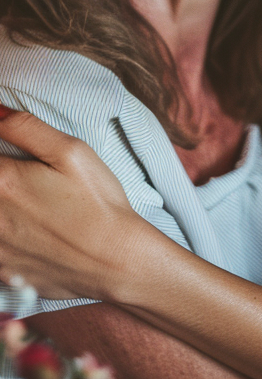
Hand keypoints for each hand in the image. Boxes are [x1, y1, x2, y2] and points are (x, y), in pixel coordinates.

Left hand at [0, 107, 140, 302]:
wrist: (113, 260)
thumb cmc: (98, 202)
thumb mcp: (72, 152)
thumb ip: (26, 127)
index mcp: (3, 181)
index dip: (0, 148)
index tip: (14, 157)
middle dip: (3, 178)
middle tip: (28, 181)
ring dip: (3, 204)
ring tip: (30, 200)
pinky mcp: (1, 270)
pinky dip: (4, 231)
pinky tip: (26, 226)